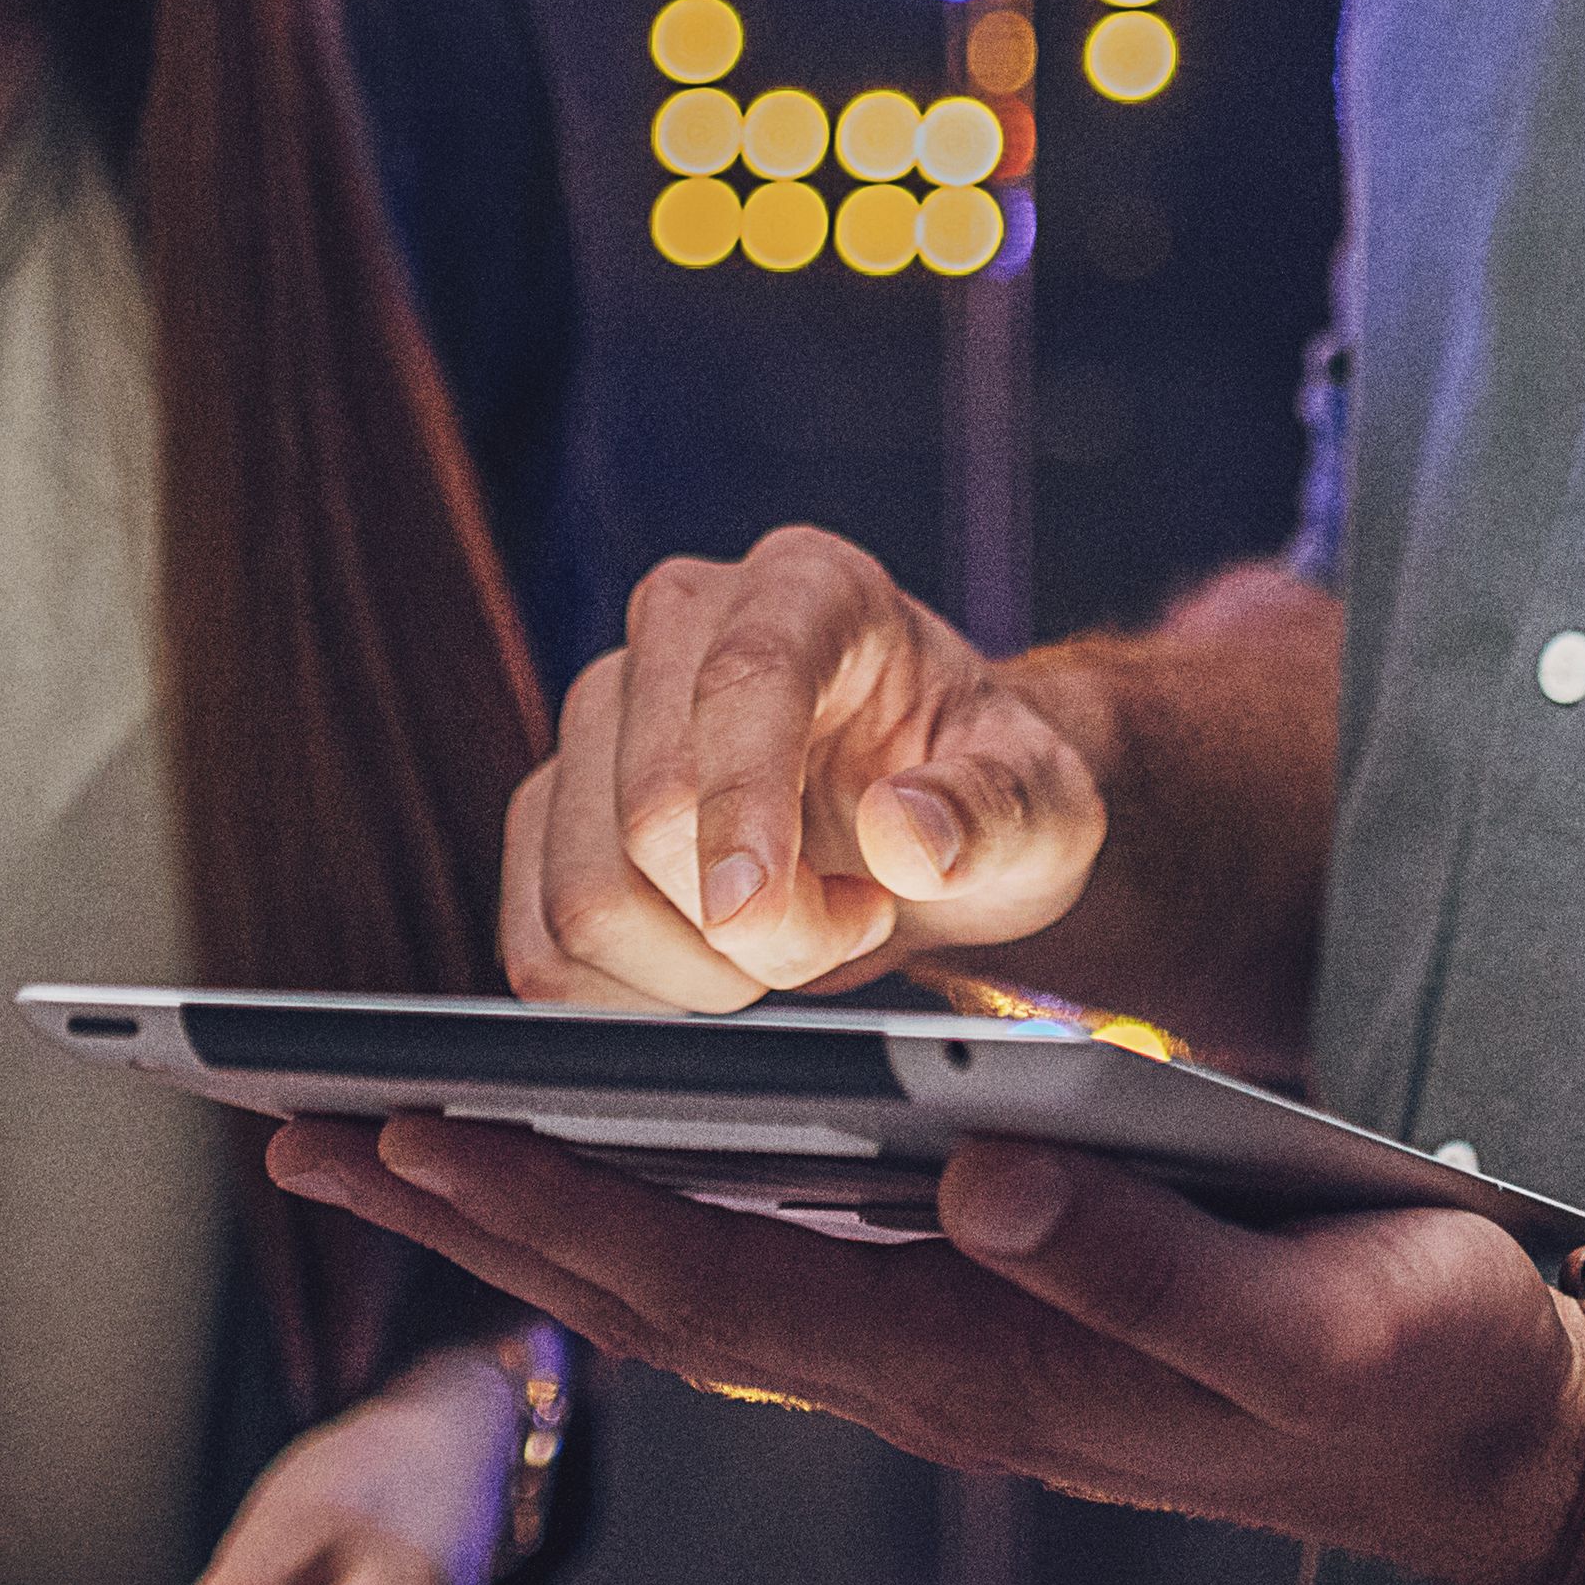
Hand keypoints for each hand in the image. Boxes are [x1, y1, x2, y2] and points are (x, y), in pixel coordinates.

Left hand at [269, 1117, 1584, 1584]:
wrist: (1504, 1439)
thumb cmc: (1420, 1368)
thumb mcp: (1317, 1325)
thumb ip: (1154, 1266)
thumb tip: (982, 1173)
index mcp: (988, 1367)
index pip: (719, 1282)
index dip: (554, 1201)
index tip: (402, 1127)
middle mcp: (933, 1368)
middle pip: (657, 1284)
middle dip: (475, 1202)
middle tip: (295, 1131)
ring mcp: (950, 1348)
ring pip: (697, 1274)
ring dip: (536, 1203)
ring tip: (384, 1129)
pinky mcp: (988, 1310)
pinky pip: (773, 1261)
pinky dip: (652, 1204)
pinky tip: (587, 1152)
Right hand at [514, 527, 1112, 1005]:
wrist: (929, 823)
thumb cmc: (986, 790)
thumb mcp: (1045, 802)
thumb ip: (994, 811)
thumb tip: (907, 836)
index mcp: (808, 586)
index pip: (741, 681)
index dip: (739, 806)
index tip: (756, 914)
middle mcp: (682, 625)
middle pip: (649, 809)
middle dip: (756, 923)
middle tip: (854, 923)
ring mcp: (601, 714)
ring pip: (582, 890)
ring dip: (696, 971)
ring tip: (796, 934)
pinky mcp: (555, 807)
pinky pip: (538, 944)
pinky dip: (629, 998)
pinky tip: (716, 969)